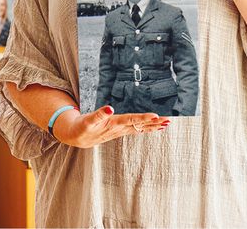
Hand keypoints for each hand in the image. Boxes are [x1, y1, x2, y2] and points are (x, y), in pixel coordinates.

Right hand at [53, 106, 169, 147]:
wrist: (78, 138)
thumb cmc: (82, 128)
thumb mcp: (87, 121)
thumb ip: (99, 114)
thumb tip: (110, 107)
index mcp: (113, 124)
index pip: (131, 120)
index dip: (144, 118)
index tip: (156, 116)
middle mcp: (120, 128)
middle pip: (140, 125)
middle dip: (154, 123)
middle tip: (169, 120)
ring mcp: (121, 131)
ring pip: (140, 128)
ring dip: (154, 126)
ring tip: (167, 123)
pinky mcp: (120, 130)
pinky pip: (137, 129)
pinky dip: (147, 128)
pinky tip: (156, 127)